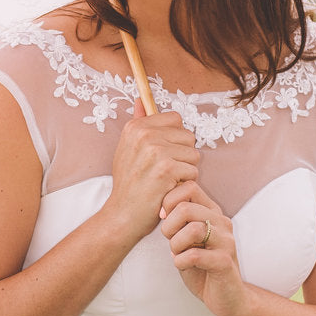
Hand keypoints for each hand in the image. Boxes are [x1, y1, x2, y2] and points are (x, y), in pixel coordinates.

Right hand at [103, 104, 198, 242]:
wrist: (122, 215)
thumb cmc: (128, 184)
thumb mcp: (126, 149)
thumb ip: (138, 122)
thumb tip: (141, 100)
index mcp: (136, 127)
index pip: (176, 119)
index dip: (175, 138)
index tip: (163, 154)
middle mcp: (144, 135)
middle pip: (188, 136)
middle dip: (182, 155)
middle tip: (164, 171)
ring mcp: (156, 151)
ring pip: (193, 154)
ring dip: (185, 170)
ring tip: (166, 180)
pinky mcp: (167, 169)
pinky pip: (193, 171)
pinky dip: (185, 183)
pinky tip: (169, 189)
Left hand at [159, 180, 249, 315]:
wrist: (227, 297)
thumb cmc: (202, 267)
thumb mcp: (186, 239)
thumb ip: (177, 222)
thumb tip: (160, 209)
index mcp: (212, 212)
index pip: (189, 187)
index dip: (168, 201)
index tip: (163, 219)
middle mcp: (222, 222)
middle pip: (186, 207)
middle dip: (169, 226)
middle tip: (170, 241)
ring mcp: (226, 241)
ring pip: (193, 229)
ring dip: (176, 244)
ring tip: (178, 253)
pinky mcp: (225, 262)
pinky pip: (194, 255)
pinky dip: (180, 261)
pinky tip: (182, 265)